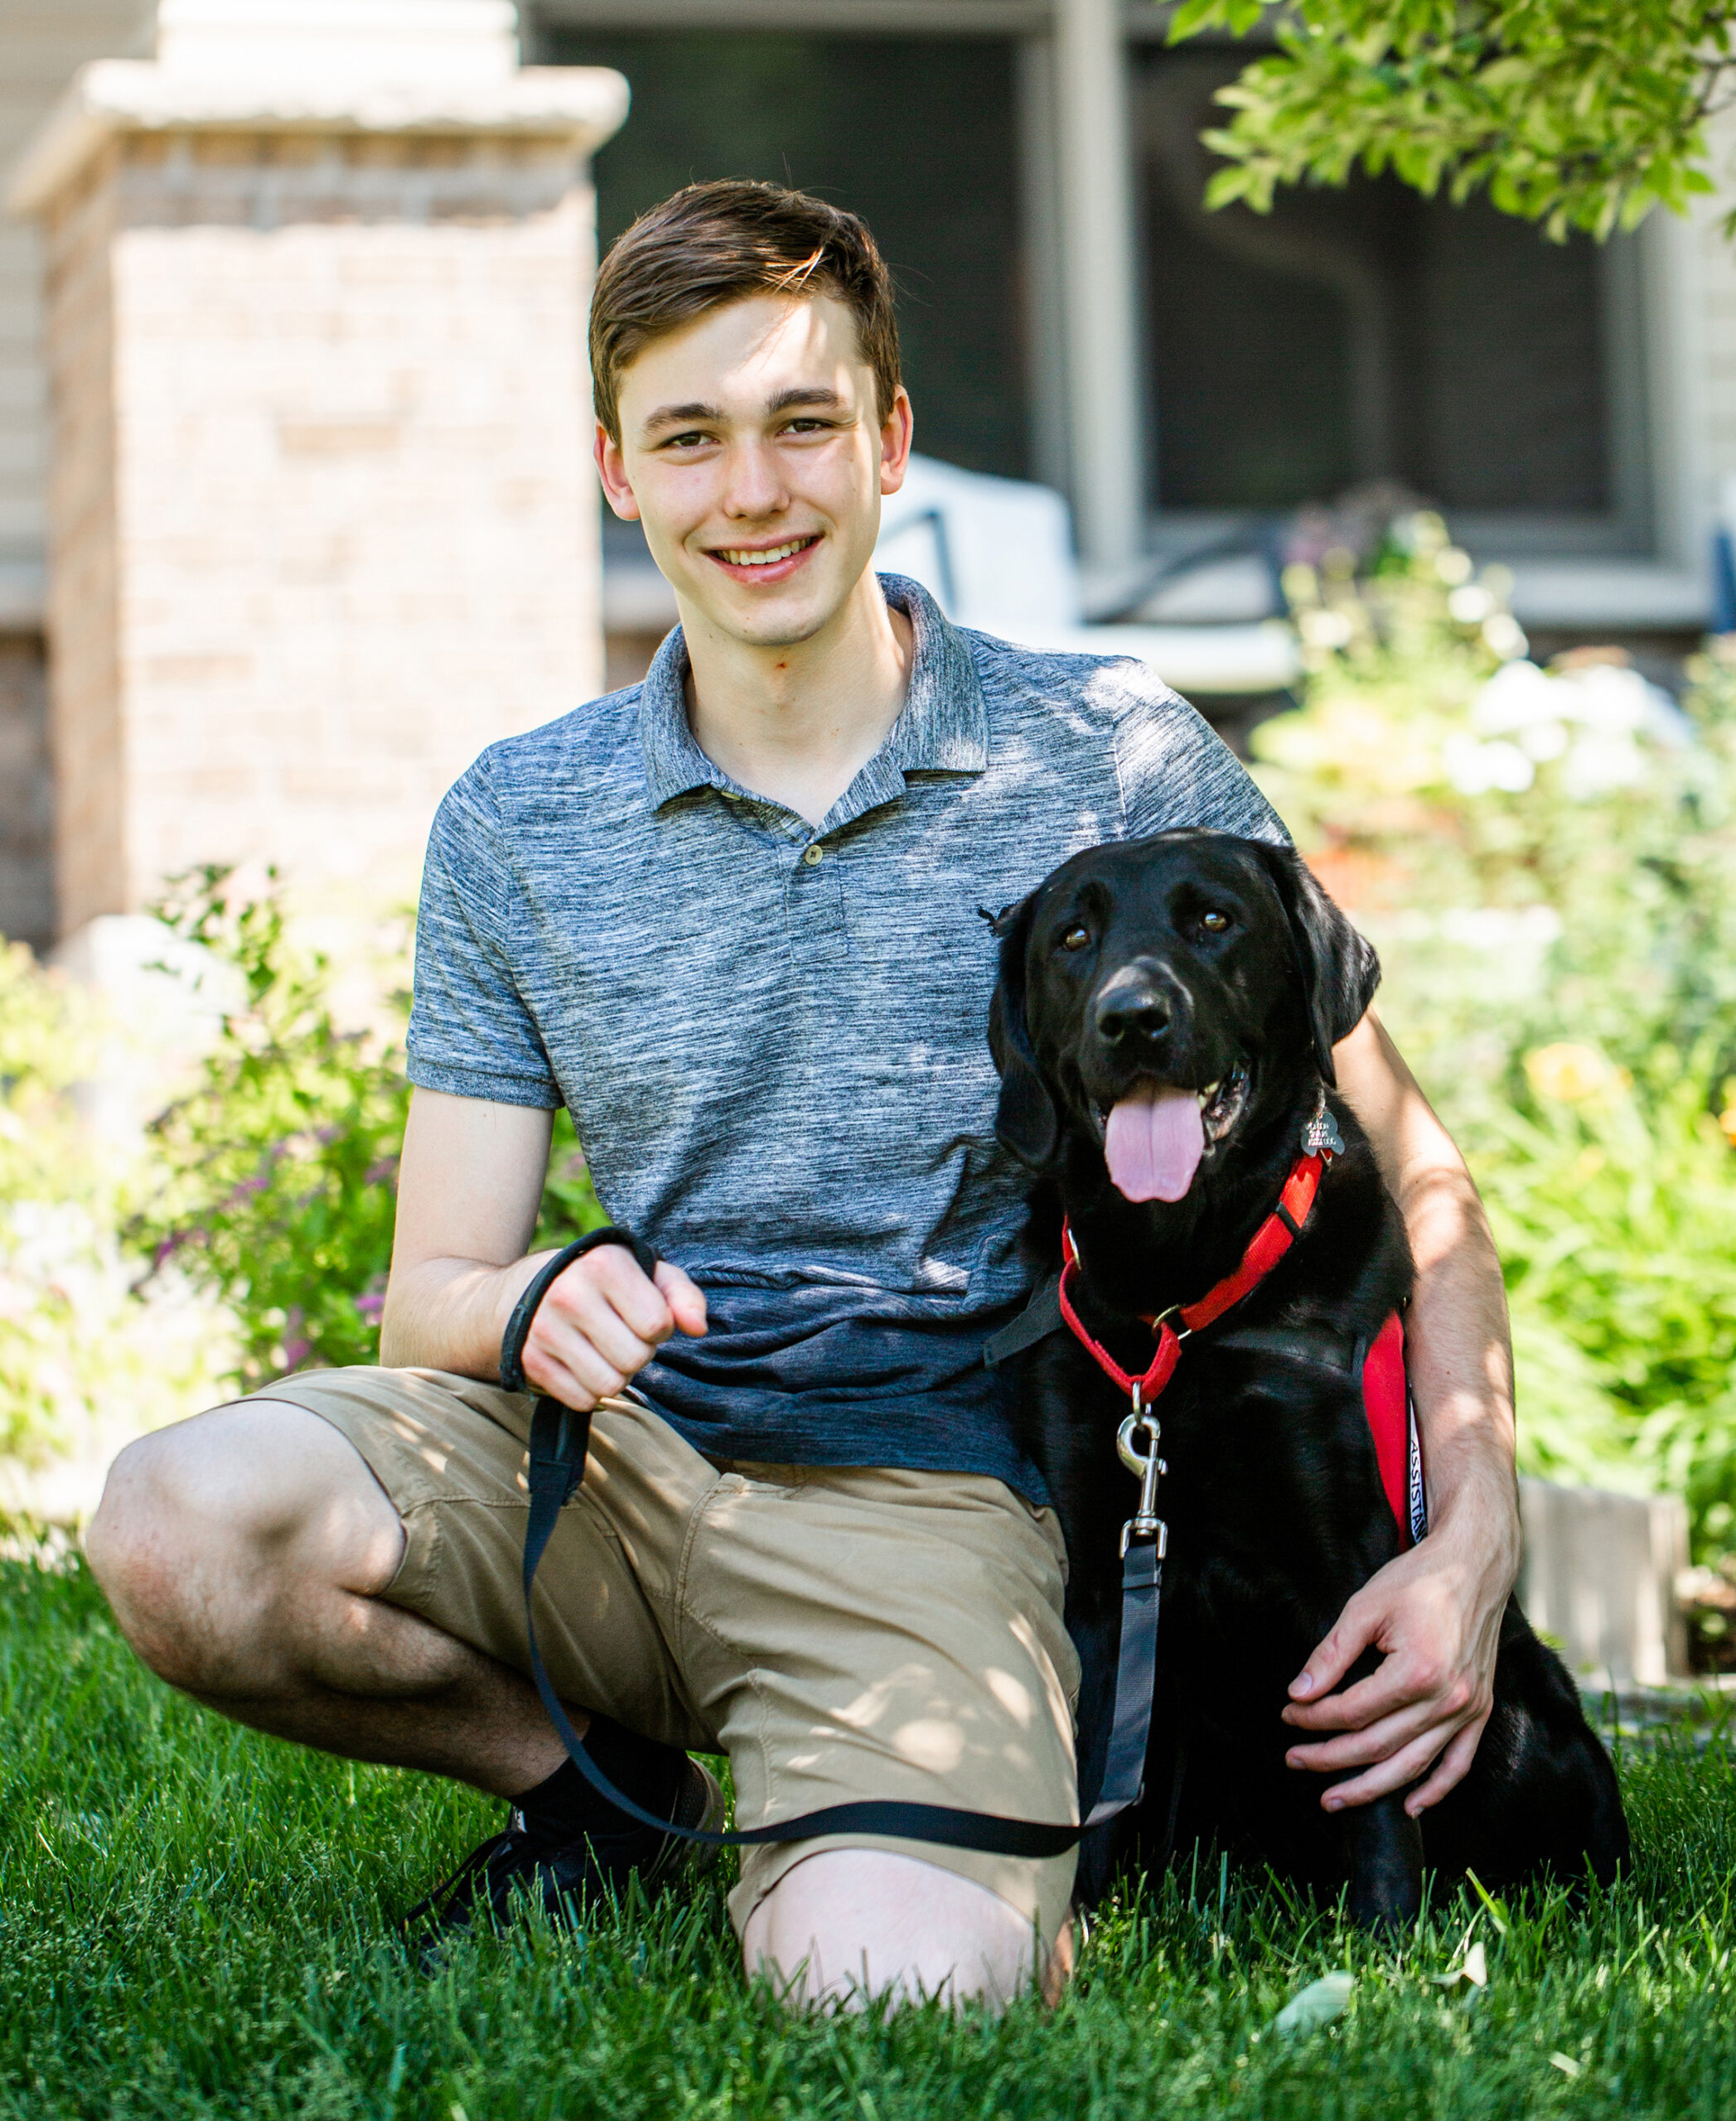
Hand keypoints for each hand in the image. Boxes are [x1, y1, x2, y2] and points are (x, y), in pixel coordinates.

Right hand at [516, 1245, 706, 1410]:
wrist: (527, 1288)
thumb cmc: (603, 1281)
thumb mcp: (646, 1272)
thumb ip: (682, 1295)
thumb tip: (698, 1328)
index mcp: (603, 1264)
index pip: (657, 1324)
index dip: (660, 1326)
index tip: (643, 1315)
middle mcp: (569, 1294)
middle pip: (635, 1359)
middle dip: (639, 1352)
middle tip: (623, 1335)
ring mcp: (544, 1329)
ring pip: (610, 1385)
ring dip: (617, 1375)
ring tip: (605, 1350)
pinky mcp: (530, 1360)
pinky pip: (583, 1401)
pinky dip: (591, 1391)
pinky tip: (583, 1364)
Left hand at [1279, 1518, 1510, 1815]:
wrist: (1475, 1566)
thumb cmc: (1418, 1581)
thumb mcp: (1365, 1607)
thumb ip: (1331, 1655)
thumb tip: (1299, 1693)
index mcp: (1418, 1671)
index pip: (1352, 1711)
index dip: (1314, 1718)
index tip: (1288, 1713)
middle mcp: (1448, 1699)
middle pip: (1378, 1745)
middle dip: (1330, 1758)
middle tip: (1295, 1759)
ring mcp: (1469, 1710)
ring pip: (1413, 1765)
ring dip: (1370, 1787)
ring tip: (1333, 1798)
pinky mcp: (1481, 1711)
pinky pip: (1458, 1764)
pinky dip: (1435, 1790)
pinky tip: (1409, 1806)